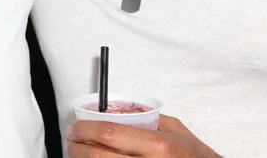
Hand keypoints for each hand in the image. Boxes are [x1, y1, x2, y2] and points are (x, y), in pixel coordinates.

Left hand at [67, 115, 221, 157]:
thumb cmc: (194, 155)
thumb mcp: (175, 130)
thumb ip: (147, 119)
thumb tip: (116, 112)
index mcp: (158, 146)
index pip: (110, 134)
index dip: (86, 129)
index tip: (76, 126)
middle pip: (98, 157)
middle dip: (77, 147)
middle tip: (72, 139)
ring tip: (79, 152)